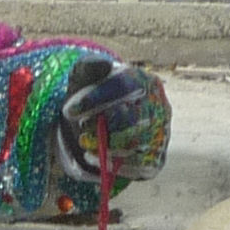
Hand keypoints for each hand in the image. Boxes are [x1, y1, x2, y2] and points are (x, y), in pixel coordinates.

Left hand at [57, 59, 169, 183]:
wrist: (103, 125)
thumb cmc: (94, 98)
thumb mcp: (87, 79)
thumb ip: (89, 67)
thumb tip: (102, 64)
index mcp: (145, 82)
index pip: (123, 86)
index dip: (95, 99)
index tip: (68, 111)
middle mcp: (160, 106)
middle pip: (132, 118)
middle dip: (100, 127)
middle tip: (80, 132)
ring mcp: (161, 133)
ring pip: (135, 144)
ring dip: (105, 147)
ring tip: (86, 144)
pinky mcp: (156, 158)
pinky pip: (139, 165)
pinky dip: (115, 165)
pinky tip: (98, 159)